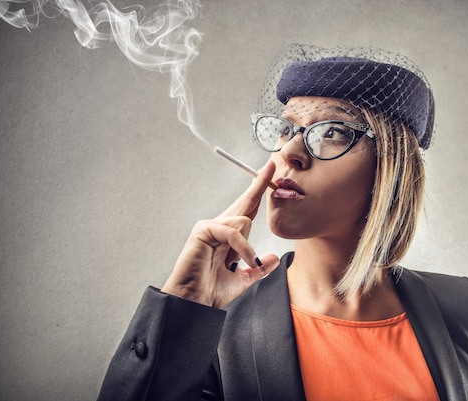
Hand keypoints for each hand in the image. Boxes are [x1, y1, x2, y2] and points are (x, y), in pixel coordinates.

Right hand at [161, 160, 279, 307]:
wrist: (195, 303)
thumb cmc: (211, 292)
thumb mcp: (244, 278)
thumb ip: (258, 267)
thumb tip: (272, 258)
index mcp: (228, 237)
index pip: (248, 211)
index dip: (258, 193)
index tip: (269, 175)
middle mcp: (219, 227)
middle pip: (245, 202)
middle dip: (259, 184)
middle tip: (272, 165)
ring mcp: (210, 226)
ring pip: (243, 220)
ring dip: (247, 247)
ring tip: (239, 264)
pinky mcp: (204, 230)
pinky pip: (233, 231)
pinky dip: (242, 248)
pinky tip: (240, 262)